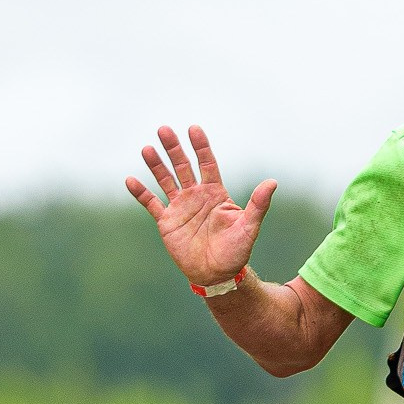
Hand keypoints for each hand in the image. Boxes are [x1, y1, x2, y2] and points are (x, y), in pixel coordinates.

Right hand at [126, 124, 276, 290]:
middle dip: (174, 149)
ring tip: (147, 149)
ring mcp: (180, 207)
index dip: (201, 147)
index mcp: (215, 193)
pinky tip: (130, 180)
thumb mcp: (249, 227)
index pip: (207, 164)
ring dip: (156, 165)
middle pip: (183, 166)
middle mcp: (196, 195)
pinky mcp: (166, 221)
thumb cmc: (236, 251)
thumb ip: (257, 204)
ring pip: (165, 180)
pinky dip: (141, 192)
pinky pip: (151, 204)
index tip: (194, 129)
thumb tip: (272, 182)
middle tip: (164, 129)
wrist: (217, 274)